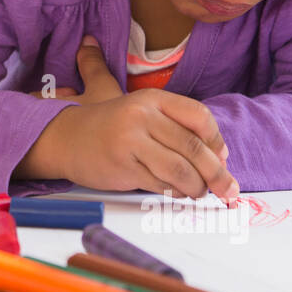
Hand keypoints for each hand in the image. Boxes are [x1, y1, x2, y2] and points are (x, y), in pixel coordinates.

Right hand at [21, 35, 237, 201]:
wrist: (64, 138)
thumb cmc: (108, 126)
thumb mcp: (141, 108)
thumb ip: (179, 121)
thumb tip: (221, 151)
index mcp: (151, 98)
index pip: (198, 116)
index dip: (217, 140)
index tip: (223, 157)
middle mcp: (142, 116)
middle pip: (193, 147)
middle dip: (217, 173)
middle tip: (228, 189)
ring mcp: (131, 142)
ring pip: (180, 170)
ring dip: (196, 187)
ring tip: (198, 192)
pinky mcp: (122, 166)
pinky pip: (160, 184)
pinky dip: (175, 193)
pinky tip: (178, 193)